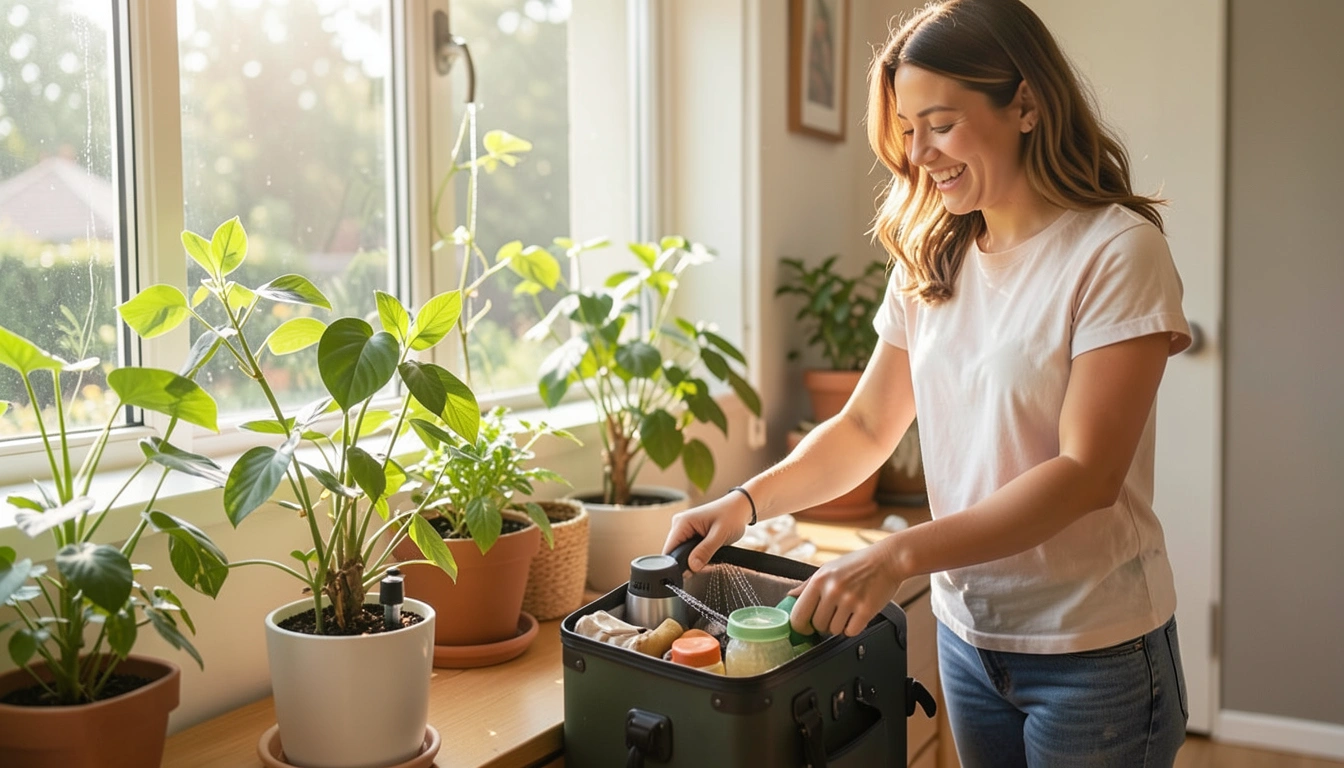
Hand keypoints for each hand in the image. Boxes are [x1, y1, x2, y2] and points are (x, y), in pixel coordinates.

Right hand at [662, 490, 754, 571]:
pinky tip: (709, 554)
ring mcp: (684, 529)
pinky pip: (689, 549)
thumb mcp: (720, 535)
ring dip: (695, 560)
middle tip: (706, 565)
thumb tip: (692, 566)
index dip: (677, 564)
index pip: (669, 549)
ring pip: (682, 553)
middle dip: (689, 563)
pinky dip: (698, 555)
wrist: (740, 507)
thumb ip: (705, 551)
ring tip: (711, 557)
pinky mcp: (690, 533)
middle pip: (675, 553)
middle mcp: (679, 525)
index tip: (691, 571)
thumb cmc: (732, 515)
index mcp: (682, 522)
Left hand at [788, 537, 904, 637]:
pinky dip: (853, 628)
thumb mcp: (829, 568)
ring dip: (839, 626)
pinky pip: (851, 632)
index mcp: (819, 580)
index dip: (800, 625)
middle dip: (823, 624)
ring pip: (834, 631)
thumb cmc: (858, 563)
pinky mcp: (866, 610)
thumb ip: (808, 584)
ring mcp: (849, 601)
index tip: (805, 628)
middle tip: (833, 614)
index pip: (799, 614)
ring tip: (847, 612)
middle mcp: (832, 590)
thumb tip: (790, 596)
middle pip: (817, 625)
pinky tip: (856, 616)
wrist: (888, 559)